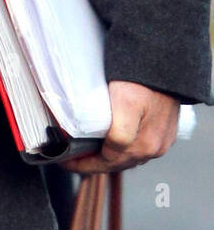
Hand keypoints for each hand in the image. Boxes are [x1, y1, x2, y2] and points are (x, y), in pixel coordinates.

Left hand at [62, 80, 180, 174]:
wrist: (163, 64)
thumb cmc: (140, 81)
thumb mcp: (126, 105)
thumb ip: (119, 135)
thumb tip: (106, 153)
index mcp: (143, 145)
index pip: (106, 163)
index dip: (84, 164)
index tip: (65, 162)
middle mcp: (154, 148)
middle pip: (118, 164)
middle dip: (93, 164)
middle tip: (72, 160)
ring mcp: (161, 141)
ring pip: (129, 158)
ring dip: (108, 158)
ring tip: (87, 153)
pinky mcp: (164, 132)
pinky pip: (139, 148)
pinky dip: (122, 150)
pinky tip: (110, 144)